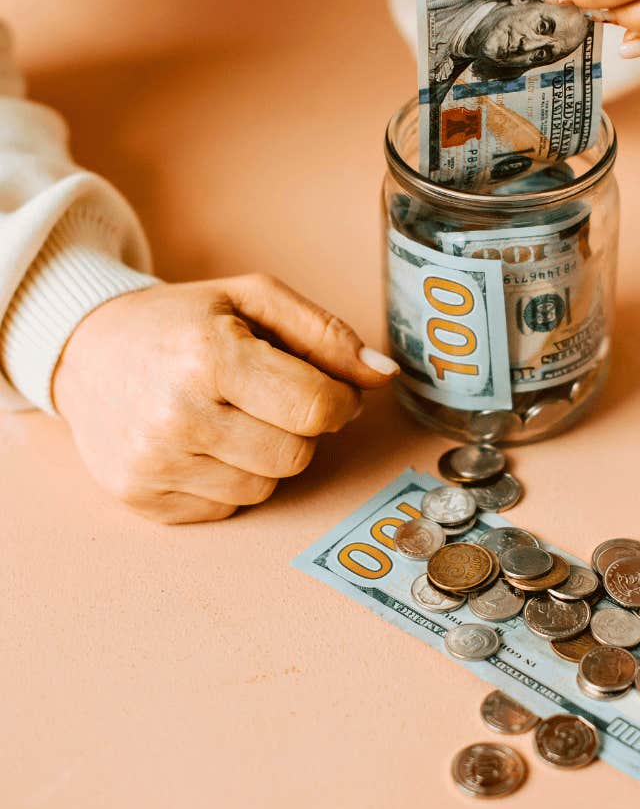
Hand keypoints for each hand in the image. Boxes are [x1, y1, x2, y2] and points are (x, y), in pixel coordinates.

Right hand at [52, 275, 397, 523]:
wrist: (86, 350)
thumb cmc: (182, 323)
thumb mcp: (254, 300)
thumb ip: (327, 335)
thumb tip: (384, 376)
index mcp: (209, 356)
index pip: (317, 408)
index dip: (339, 401)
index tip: (328, 389)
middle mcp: (176, 416)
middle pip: (296, 455)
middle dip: (300, 428)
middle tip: (269, 398)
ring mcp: (155, 464)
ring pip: (266, 487)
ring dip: (266, 455)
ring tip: (231, 416)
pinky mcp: (143, 500)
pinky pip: (227, 508)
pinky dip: (229, 478)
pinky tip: (203, 443)